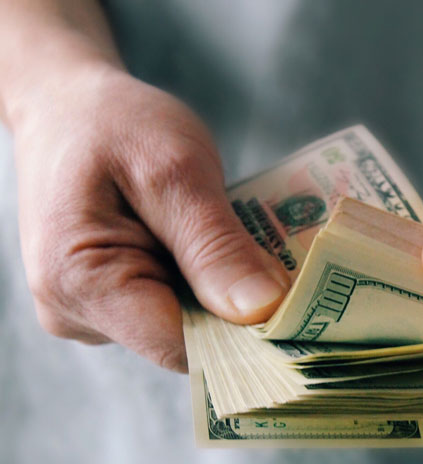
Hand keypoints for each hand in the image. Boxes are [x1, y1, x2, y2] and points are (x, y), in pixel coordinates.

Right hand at [12, 64, 288, 371]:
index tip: (305, 314)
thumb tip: (264, 312)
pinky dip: (203, 285)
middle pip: (185, 341)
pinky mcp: (108, 301)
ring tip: (253, 251)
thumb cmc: (117, 124)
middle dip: (241, 314)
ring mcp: (90, 311)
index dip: (247, 336)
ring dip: (223, 296)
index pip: (183, 347)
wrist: (68, 106)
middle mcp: (76, 313)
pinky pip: (169, 308)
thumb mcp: (176, 172)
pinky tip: (220, 252)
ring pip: (182, 327)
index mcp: (80, 283)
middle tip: (296, 276)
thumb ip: (216, 246)